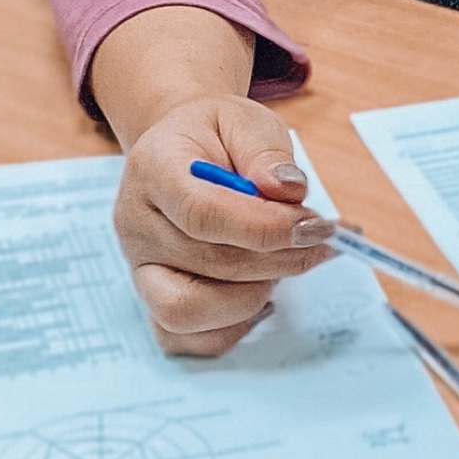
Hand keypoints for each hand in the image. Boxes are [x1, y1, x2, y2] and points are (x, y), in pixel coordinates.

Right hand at [113, 91, 336, 356]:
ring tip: (287, 261)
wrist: (183, 150)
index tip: (313, 225)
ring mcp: (139, 268)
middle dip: (279, 258)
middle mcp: (136, 224)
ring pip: (188, 311)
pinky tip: (263, 292)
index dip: (263, 228)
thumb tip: (289, 191)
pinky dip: (231, 326)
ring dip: (254, 294)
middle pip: (207, 262)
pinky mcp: (151, 300)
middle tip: (322, 239)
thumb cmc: (215, 136)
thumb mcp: (245, 120)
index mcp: (152, 169)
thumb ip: (266, 152)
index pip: (201, 213)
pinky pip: (185, 338)